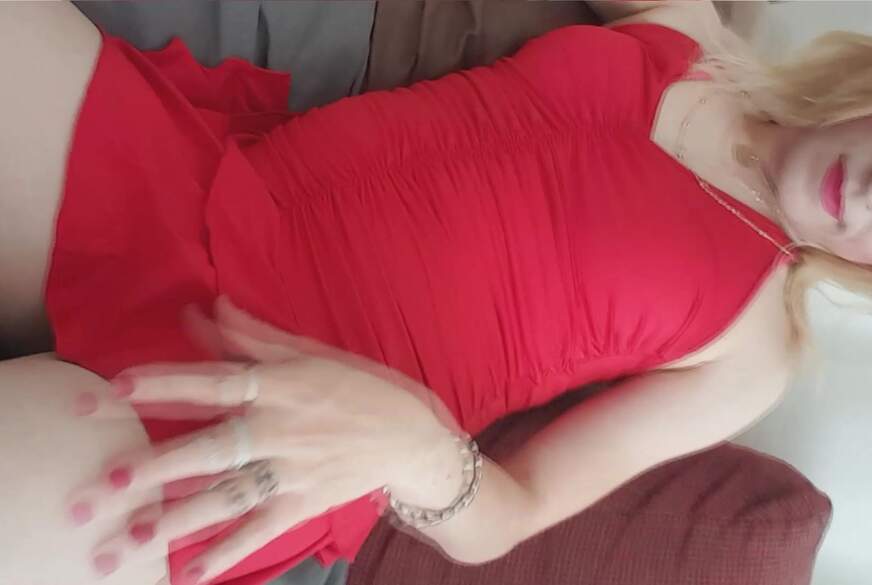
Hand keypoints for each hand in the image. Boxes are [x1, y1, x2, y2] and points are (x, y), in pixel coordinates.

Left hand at [68, 298, 460, 582]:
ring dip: (177, 519)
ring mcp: (291, 472)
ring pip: (227, 497)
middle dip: (157, 467)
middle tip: (106, 485)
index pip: (213, 384)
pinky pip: (260, 530)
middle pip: (211, 449)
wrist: (411, 436)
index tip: (115, 388)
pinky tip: (188, 574)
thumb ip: (253, 336)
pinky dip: (227, 553)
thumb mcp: (310, 353)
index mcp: (278, 386)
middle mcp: (279, 430)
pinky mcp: (304, 504)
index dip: (165, 384)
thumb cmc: (358, 386)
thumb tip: (205, 307)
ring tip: (128, 540)